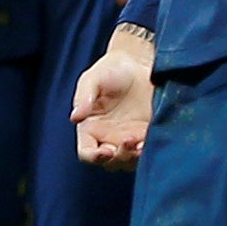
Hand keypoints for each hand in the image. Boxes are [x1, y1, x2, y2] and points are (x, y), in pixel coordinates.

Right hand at [70, 25, 154, 169]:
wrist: (139, 62)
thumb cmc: (111, 69)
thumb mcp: (93, 78)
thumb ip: (83, 96)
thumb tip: (75, 117)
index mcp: (91, 129)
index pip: (87, 153)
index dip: (94, 157)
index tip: (105, 151)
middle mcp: (108, 138)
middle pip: (110, 162)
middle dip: (119, 157)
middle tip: (128, 141)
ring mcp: (129, 139)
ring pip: (129, 161)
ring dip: (134, 157)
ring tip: (141, 142)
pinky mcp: (147, 135)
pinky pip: (147, 152)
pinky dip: (149, 151)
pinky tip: (151, 139)